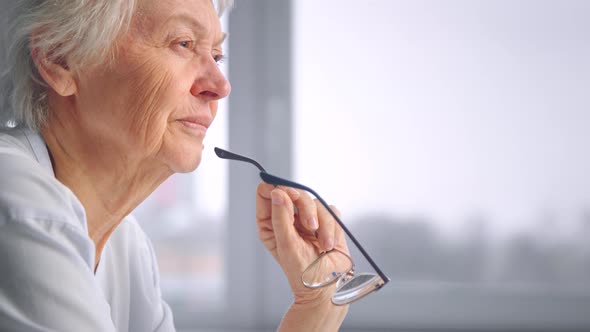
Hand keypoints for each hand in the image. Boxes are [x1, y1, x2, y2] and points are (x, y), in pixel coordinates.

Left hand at [255, 182, 349, 304]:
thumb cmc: (302, 271)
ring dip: (323, 224)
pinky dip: (333, 227)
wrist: (327, 286)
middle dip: (306, 209)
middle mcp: (287, 217)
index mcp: (270, 222)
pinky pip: (331, 211)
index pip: (267, 192)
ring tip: (324, 245)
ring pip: (315, 202)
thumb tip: (277, 192)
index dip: (277, 189)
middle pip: (294, 192)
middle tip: (310, 226)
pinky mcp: (326, 222)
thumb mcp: (286, 244)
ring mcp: (307, 219)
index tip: (290, 197)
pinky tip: (329, 244)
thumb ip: (281, 217)